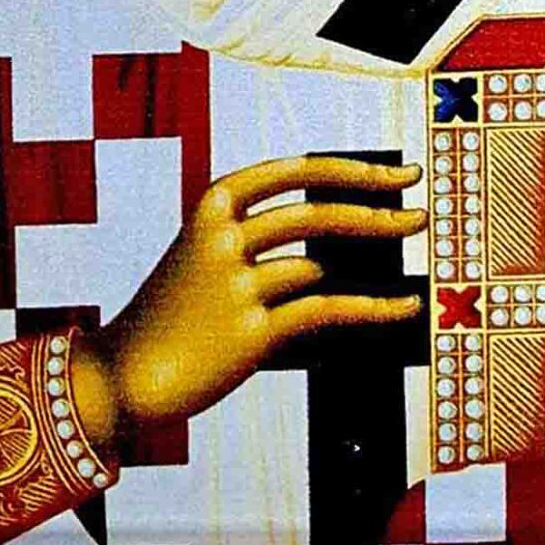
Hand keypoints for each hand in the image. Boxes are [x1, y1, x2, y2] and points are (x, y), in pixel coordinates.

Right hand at [73, 155, 422, 450]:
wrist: (124, 374)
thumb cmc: (176, 317)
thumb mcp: (206, 258)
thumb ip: (265, 243)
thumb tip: (347, 238)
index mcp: (212, 204)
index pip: (296, 170)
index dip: (353, 169)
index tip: (397, 174)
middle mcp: (222, 236)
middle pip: (316, 211)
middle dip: (378, 209)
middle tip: (420, 213)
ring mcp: (234, 283)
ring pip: (319, 265)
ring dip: (372, 271)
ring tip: (410, 277)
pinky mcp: (249, 332)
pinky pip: (326, 311)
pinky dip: (373, 308)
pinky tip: (402, 307)